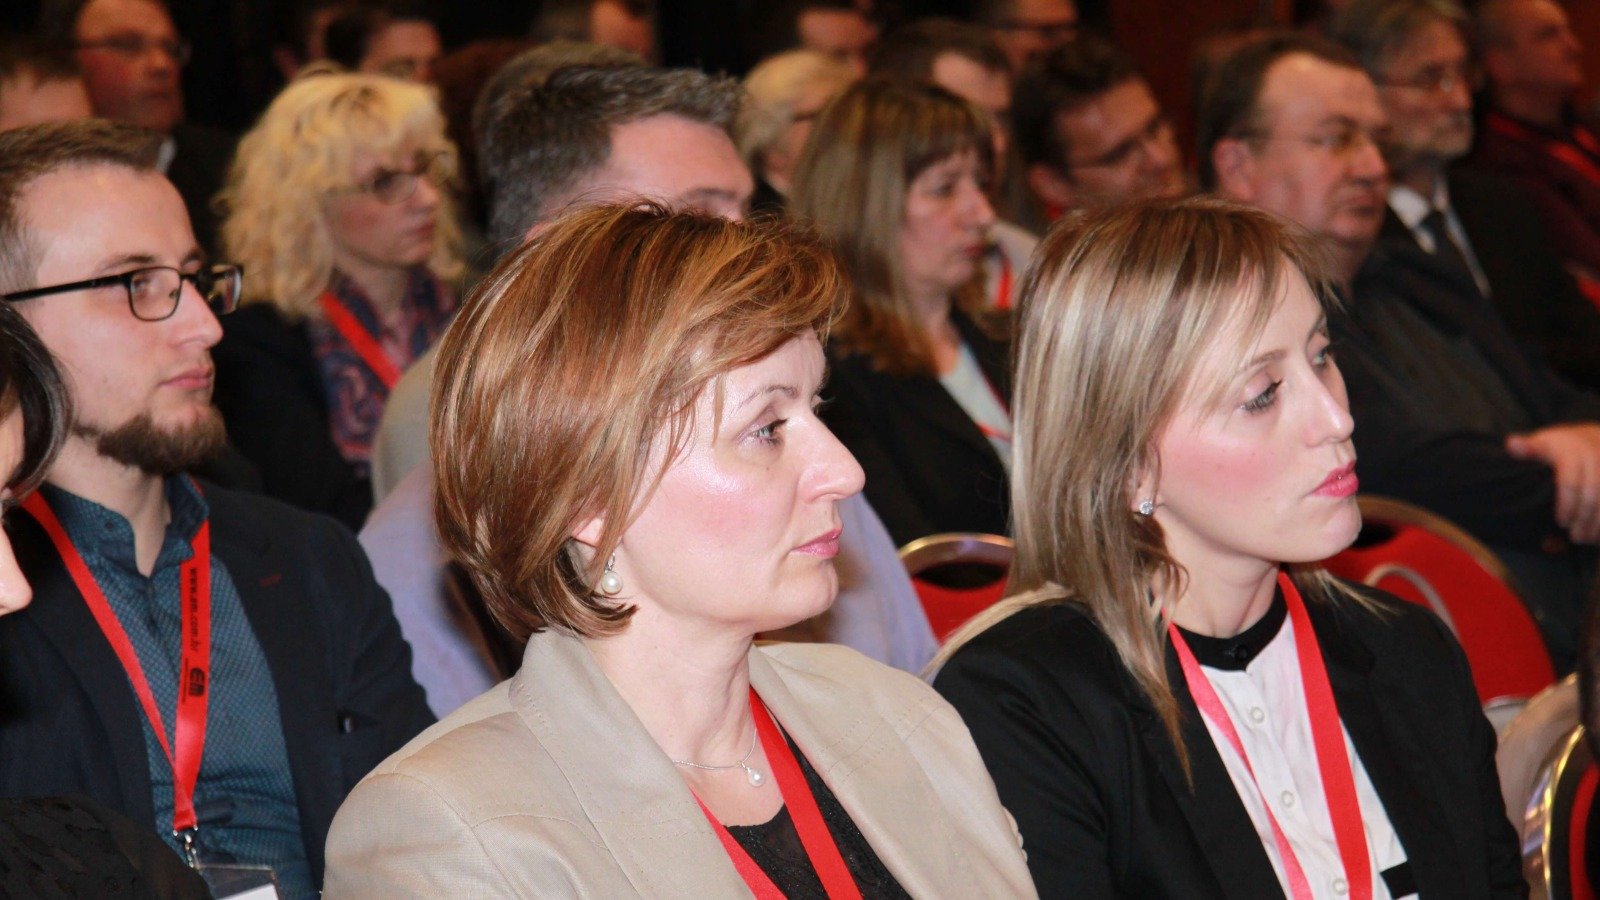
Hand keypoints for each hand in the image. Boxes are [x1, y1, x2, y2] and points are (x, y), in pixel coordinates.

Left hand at [1506, 423, 1599, 543]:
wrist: (1593, 438)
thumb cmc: (1559, 448)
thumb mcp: (1541, 444)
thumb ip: (1528, 449)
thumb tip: (1512, 444)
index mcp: (1571, 452)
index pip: (1570, 483)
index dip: (1567, 505)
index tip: (1561, 523)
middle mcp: (1594, 458)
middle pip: (1593, 494)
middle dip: (1584, 518)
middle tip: (1575, 537)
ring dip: (1599, 523)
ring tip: (1586, 539)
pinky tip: (1598, 536)